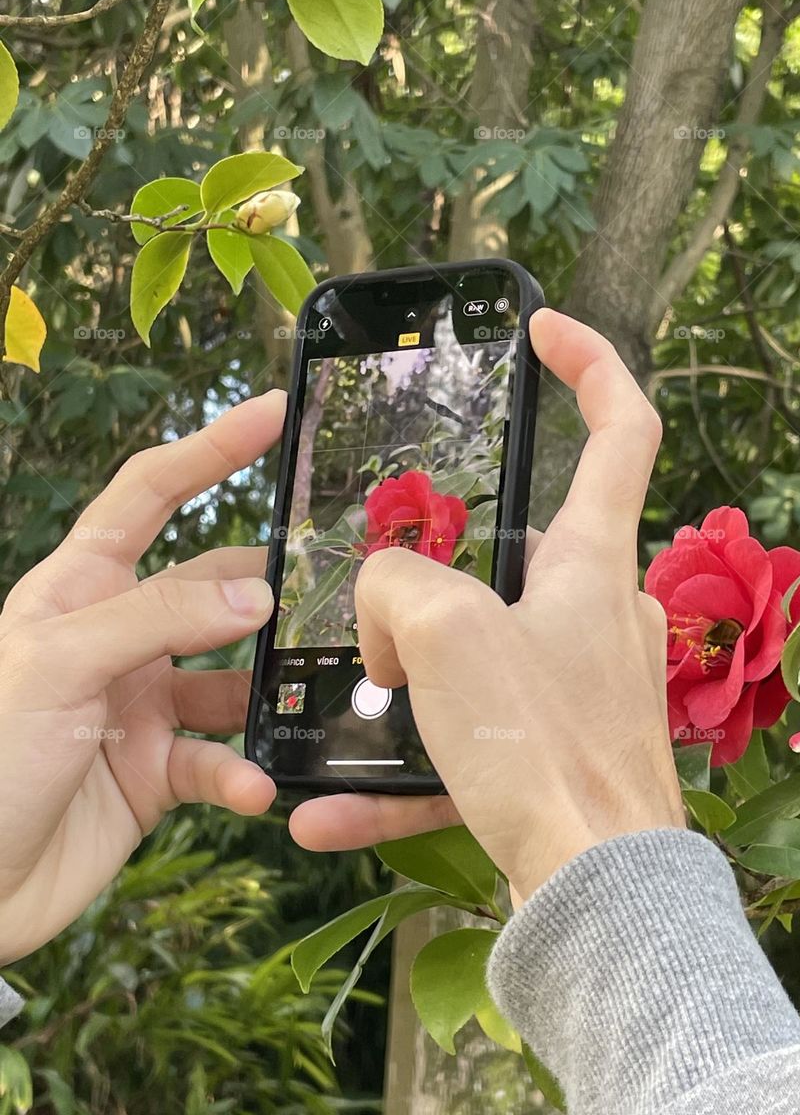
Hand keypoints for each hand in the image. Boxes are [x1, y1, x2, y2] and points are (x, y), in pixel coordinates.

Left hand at [0, 392, 283, 964]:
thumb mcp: (62, 665)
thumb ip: (160, 618)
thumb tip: (256, 594)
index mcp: (80, 588)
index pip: (150, 494)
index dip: (210, 449)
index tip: (274, 414)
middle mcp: (117, 637)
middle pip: (212, 588)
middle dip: (267, 588)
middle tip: (334, 588)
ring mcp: (142, 703)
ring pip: (233, 678)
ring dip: (268, 694)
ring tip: (310, 698)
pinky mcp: (160, 771)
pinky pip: (222, 760)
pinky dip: (244, 773)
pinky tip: (256, 788)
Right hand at [289, 310, 684, 900]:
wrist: (595, 897)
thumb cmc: (545, 748)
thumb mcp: (447, 631)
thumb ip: (397, 585)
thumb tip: (388, 611)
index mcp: (590, 559)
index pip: (621, 425)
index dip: (589, 361)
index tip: (541, 328)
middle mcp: (590, 614)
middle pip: (516, 547)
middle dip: (439, 560)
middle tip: (388, 591)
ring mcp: (570, 687)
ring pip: (471, 654)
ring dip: (404, 677)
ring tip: (350, 703)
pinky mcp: (545, 756)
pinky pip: (460, 747)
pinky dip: (399, 772)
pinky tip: (327, 811)